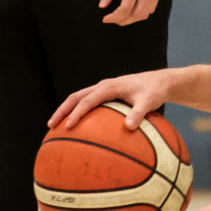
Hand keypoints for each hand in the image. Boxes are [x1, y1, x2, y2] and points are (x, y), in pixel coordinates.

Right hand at [49, 68, 176, 130]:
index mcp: (109, 87)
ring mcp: (102, 89)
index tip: (68, 127)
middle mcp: (102, 86)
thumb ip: (139, 113)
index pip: (87, 101)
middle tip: (51, 126)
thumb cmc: (154, 92)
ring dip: (65, 110)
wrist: (159, 82)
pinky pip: (86, 102)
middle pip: (75, 97)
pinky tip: (76, 127)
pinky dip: (77, 112)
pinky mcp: (105, 94)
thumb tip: (129, 128)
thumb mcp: (149, 102)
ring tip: (56, 126)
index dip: (76, 114)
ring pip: (77, 98)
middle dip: (62, 111)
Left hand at [99, 0, 164, 24]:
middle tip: (112, 20)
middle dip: (123, 21)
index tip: (105, 18)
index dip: (114, 17)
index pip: (125, 8)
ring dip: (133, 19)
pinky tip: (132, 10)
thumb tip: (103, 5)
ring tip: (121, 17)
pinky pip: (151, 8)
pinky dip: (142, 13)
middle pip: (136, 15)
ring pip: (145, 14)